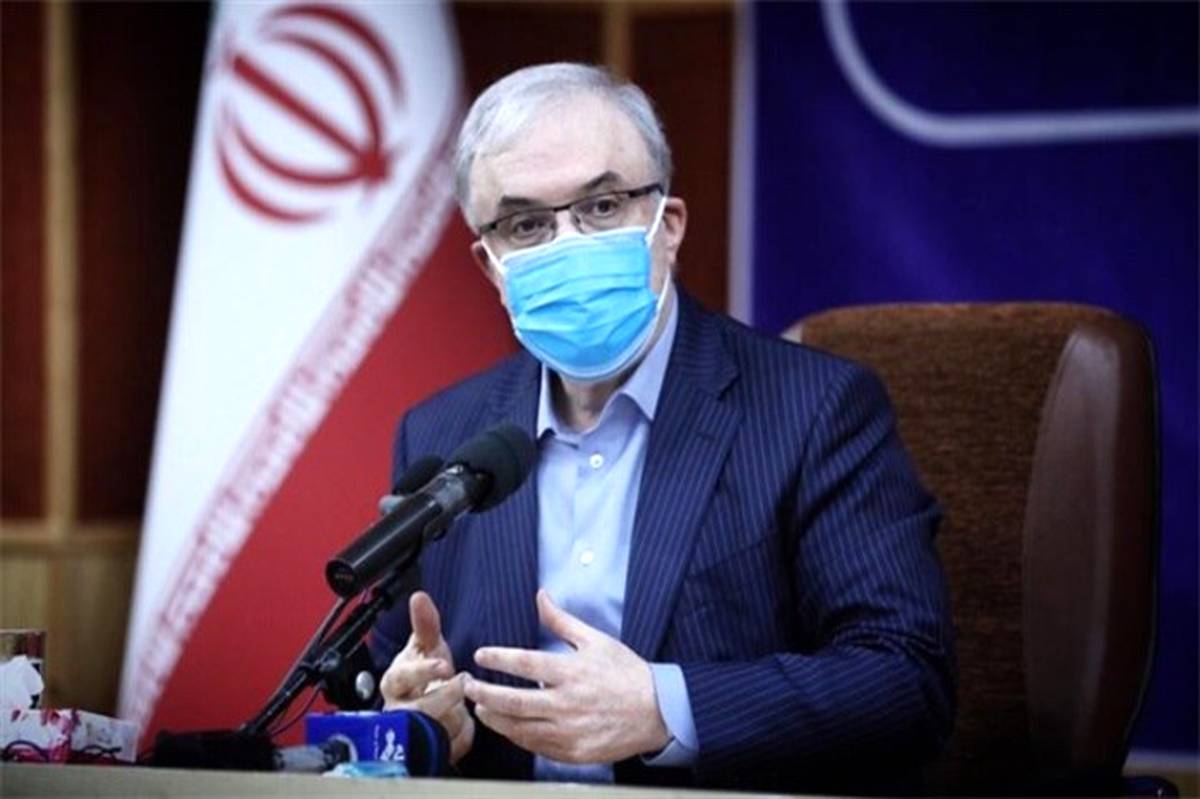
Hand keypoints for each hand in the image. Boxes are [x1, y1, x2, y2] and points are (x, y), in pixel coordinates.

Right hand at [379, 591, 474, 763]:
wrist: (429, 709)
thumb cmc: (426, 676)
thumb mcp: (428, 648)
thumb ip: (425, 624)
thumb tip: (419, 596)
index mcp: (394, 682)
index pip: (400, 677)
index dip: (422, 671)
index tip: (444, 665)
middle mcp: (397, 710)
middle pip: (420, 709)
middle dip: (446, 696)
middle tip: (462, 682)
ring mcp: (411, 734)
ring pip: (439, 728)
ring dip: (457, 715)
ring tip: (460, 704)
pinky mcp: (428, 752)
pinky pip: (453, 746)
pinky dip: (463, 734)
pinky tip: (461, 724)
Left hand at [465, 589, 669, 763]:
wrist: (658, 711)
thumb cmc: (626, 672)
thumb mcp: (596, 640)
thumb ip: (562, 621)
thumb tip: (541, 596)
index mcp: (571, 672)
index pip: (525, 664)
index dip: (499, 659)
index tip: (481, 655)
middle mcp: (567, 703)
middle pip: (514, 702)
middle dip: (484, 695)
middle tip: (467, 686)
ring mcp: (570, 731)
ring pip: (521, 729)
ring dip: (496, 720)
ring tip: (481, 710)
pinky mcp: (575, 752)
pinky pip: (538, 747)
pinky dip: (519, 738)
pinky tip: (509, 728)